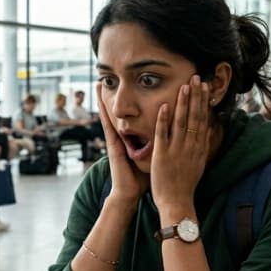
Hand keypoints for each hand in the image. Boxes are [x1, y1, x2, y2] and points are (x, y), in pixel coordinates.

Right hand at [97, 88, 147, 205]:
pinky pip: (108, 126)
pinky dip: (104, 114)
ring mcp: (115, 140)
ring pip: (111, 115)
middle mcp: (122, 136)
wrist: (128, 193)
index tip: (130, 85)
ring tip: (99, 84)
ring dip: (103, 100)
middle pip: (119, 111)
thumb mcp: (151, 158)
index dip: (130, 101)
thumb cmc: (140, 178)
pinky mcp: (112, 146)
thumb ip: (157, 147)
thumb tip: (172, 138)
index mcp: (132, 138)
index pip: (132, 115)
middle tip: (107, 78)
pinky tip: (101, 102)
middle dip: (113, 95)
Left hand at [150, 77, 211, 215]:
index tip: (204, 87)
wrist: (177, 202)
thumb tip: (209, 130)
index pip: (203, 119)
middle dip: (196, 96)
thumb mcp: (199, 162)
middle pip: (195, 116)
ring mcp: (177, 150)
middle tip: (196, 78)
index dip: (204, 102)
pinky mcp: (163, 155)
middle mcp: (191, 146)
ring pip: (181, 122)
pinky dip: (164, 119)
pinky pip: (163, 134)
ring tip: (184, 86)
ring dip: (183, 103)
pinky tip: (165, 105)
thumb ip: (202, 145)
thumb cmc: (186, 184)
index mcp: (199, 147)